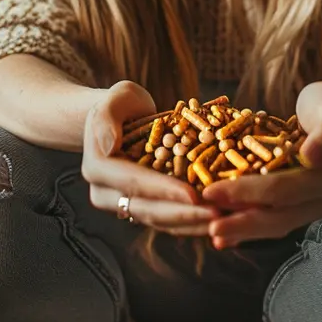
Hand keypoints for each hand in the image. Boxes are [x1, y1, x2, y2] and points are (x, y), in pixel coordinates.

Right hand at [81, 81, 219, 235]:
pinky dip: (190, 222)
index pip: (134, 182)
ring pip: (158, 221)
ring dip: (191, 223)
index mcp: (98, 167)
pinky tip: (216, 220)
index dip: (164, 190)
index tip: (194, 195)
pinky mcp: (141, 209)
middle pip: (148, 209)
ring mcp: (123, 204)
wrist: (121, 118)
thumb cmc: (123, 103)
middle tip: (218, 214)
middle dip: (184, 214)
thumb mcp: (116, 98)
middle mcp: (105, 193)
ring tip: (223, 220)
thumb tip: (108, 145)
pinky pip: (166, 221)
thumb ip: (107, 117)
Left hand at [201, 81, 321, 248]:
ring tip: (214, 234)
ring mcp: (317, 205)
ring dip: (244, 230)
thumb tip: (311, 158)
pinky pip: (277, 219)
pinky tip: (228, 236)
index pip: (286, 189)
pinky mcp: (305, 206)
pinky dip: (252, 227)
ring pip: (278, 223)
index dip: (247, 192)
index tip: (211, 192)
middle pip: (281, 215)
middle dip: (242, 221)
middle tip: (209, 227)